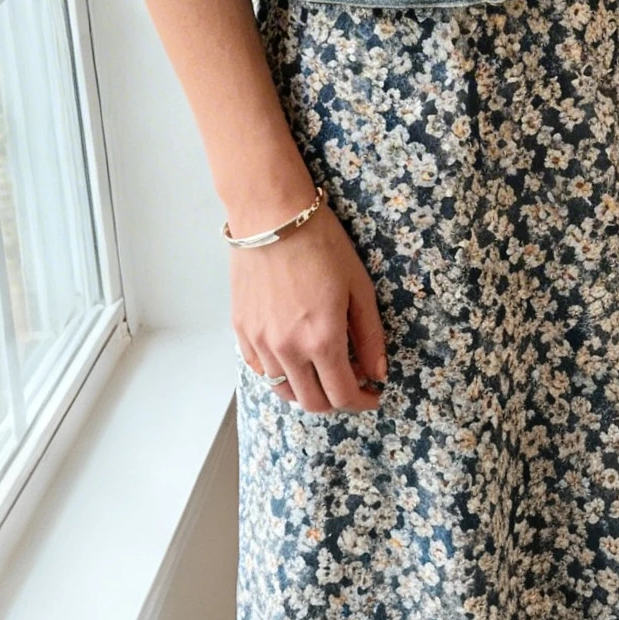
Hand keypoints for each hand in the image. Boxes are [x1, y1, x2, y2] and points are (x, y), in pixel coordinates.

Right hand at [233, 205, 387, 414]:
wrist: (271, 216)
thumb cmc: (321, 245)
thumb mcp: (359, 288)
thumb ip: (370, 336)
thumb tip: (377, 372)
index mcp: (322, 340)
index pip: (342, 395)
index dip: (362, 401)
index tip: (372, 395)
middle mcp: (287, 349)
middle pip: (312, 402)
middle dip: (337, 401)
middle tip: (351, 382)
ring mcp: (260, 342)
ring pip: (283, 391)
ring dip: (307, 389)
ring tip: (322, 369)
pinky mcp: (241, 331)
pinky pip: (260, 370)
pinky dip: (280, 373)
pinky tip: (294, 354)